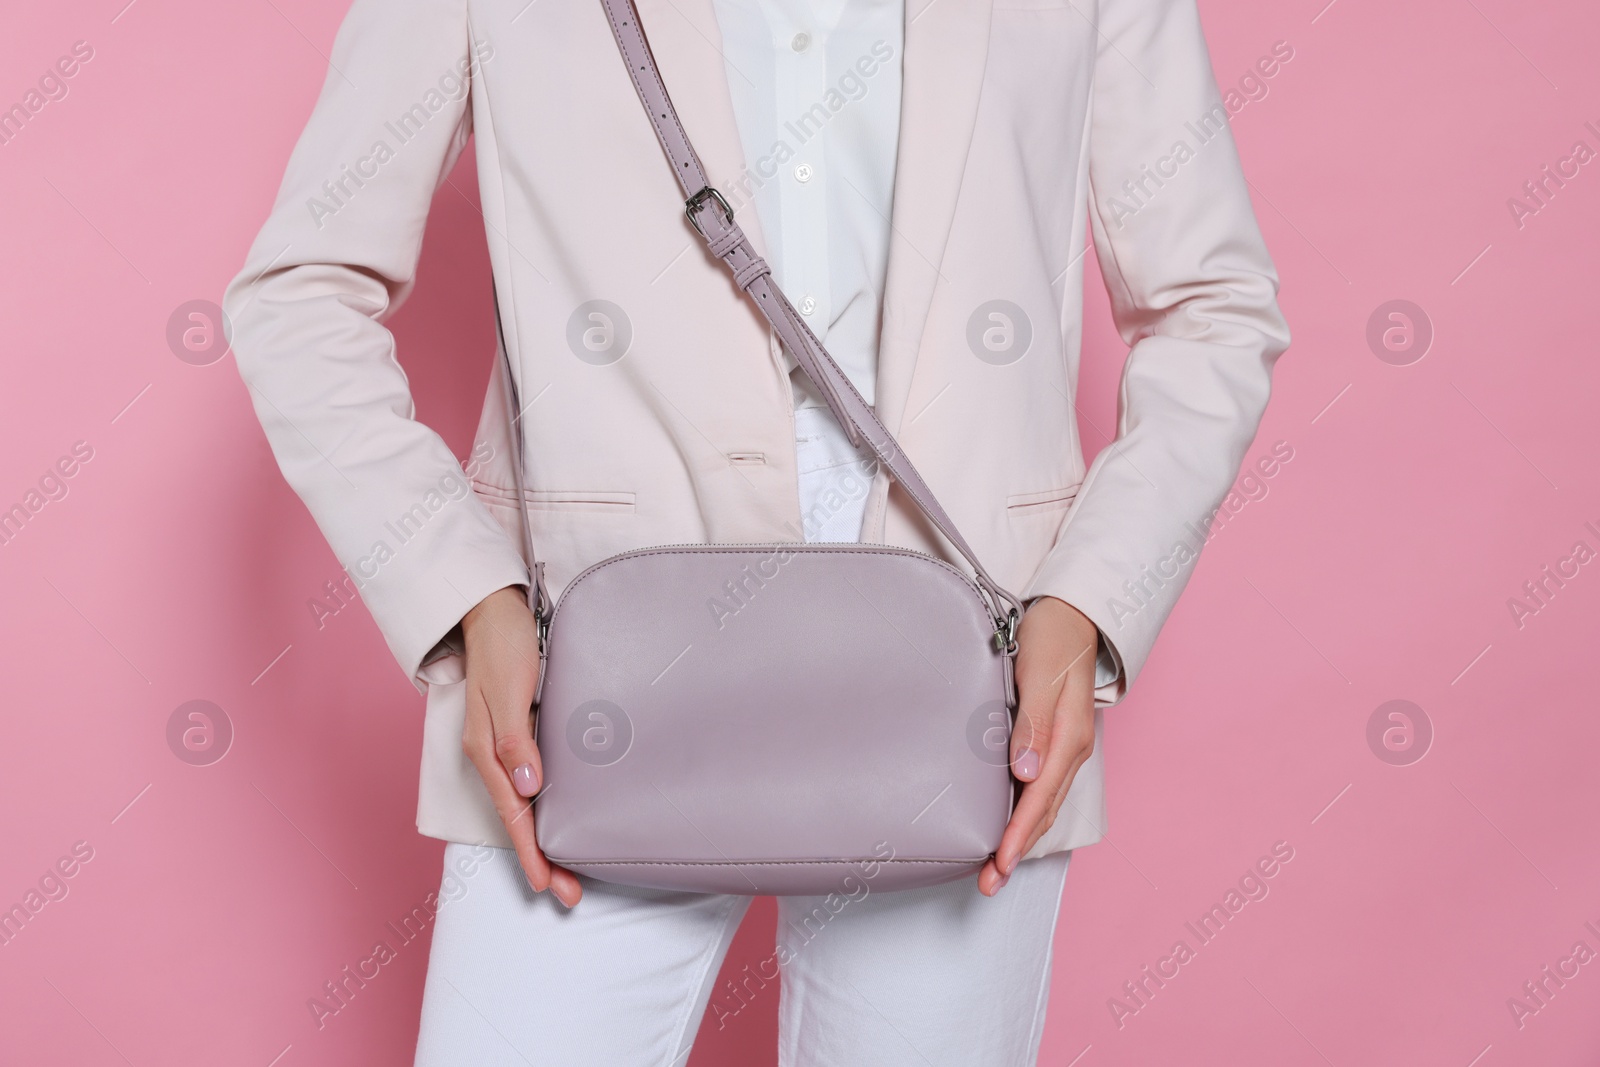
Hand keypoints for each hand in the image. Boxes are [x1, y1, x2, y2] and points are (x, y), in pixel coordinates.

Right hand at [460, 585, 582, 906]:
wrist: (492, 610)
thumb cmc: (503, 643)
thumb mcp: (508, 688)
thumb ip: (515, 738)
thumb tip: (528, 788)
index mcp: (485, 750)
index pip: (512, 813)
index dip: (530, 851)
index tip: (547, 885)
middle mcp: (491, 754)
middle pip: (518, 818)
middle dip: (541, 858)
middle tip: (569, 894)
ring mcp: (502, 745)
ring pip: (523, 805)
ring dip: (543, 839)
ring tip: (567, 871)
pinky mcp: (516, 733)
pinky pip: (528, 783)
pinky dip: (542, 809)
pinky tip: (557, 818)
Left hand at [979, 595, 1097, 895]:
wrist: (1071, 615)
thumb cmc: (1053, 638)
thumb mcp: (1041, 675)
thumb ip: (1034, 723)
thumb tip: (1027, 773)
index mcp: (1068, 740)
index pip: (1039, 799)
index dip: (1018, 835)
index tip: (999, 864)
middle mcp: (1069, 752)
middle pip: (1042, 812)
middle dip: (1017, 850)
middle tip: (988, 883)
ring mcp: (1062, 749)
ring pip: (1041, 804)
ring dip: (1020, 837)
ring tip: (994, 867)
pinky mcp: (1052, 742)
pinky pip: (1039, 788)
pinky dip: (1023, 814)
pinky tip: (1005, 824)